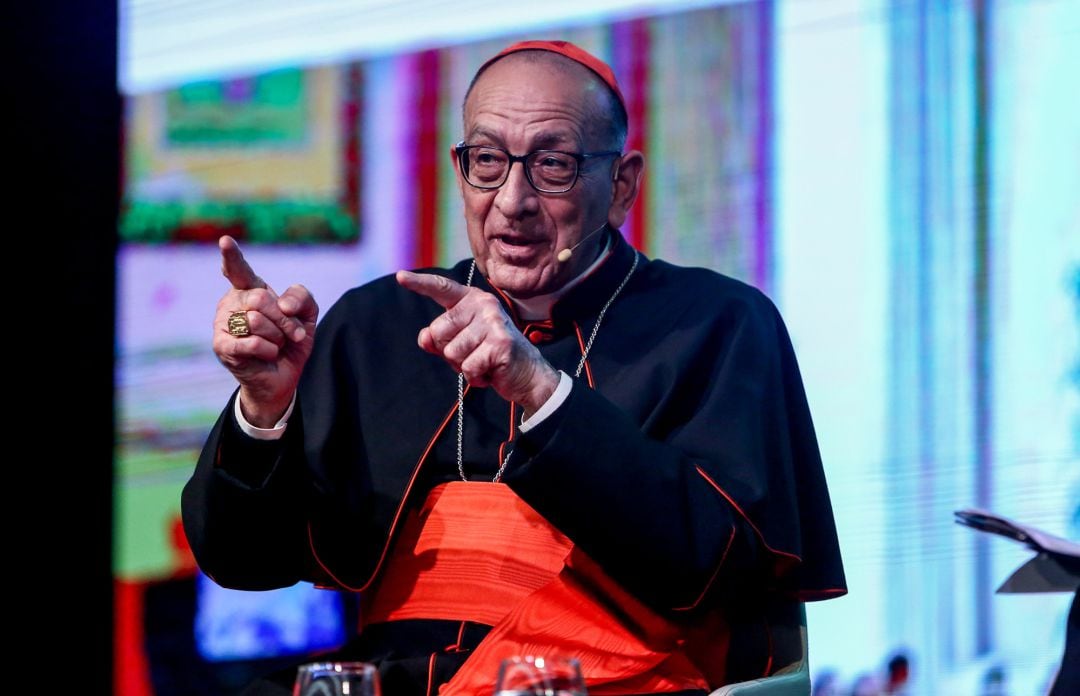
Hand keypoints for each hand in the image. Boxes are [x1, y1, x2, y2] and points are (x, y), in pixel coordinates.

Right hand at [213, 236, 318, 426]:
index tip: (225, 241)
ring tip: (274, 346)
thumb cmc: (290, 341)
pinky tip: (266, 355)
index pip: (239, 270)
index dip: (232, 256)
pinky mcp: (222, 346)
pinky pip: (253, 343)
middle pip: (261, 299)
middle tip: (290, 334)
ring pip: (257, 322)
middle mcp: (232, 302)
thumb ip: (302, 298)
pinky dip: (269, 351)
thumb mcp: (306, 316)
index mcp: (250, 289)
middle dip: (284, 320)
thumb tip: (283, 304)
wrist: (283, 376)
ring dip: (277, 338)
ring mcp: (222, 324)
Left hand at [396, 270, 559, 416]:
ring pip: (451, 352)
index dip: (420, 284)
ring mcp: (493, 322)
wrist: (526, 375)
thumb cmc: (489, 356)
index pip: (442, 288)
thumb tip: (424, 337)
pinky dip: (475, 377)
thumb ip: (438, 340)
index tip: (400, 276)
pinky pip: (467, 367)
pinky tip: (490, 372)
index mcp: (472, 300)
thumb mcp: (460, 345)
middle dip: (449, 352)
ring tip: (483, 362)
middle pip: (438, 332)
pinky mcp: (499, 343)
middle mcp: (483, 305)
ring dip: (463, 366)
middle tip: (474, 354)